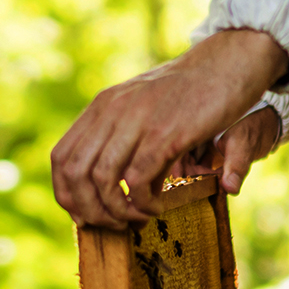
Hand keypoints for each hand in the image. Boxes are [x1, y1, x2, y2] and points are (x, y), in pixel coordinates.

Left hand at [51, 27, 288, 229]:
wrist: (227, 63)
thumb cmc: (190, 93)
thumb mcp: (144, 109)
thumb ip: (125, 140)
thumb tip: (114, 186)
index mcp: (102, 106)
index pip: (61, 158)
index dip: (67, 194)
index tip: (85, 215)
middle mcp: (112, 112)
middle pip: (75, 173)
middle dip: (89, 210)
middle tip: (114, 225)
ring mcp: (137, 121)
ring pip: (103, 180)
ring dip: (117, 211)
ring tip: (137, 218)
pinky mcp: (165, 133)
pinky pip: (138, 179)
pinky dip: (142, 203)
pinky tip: (156, 207)